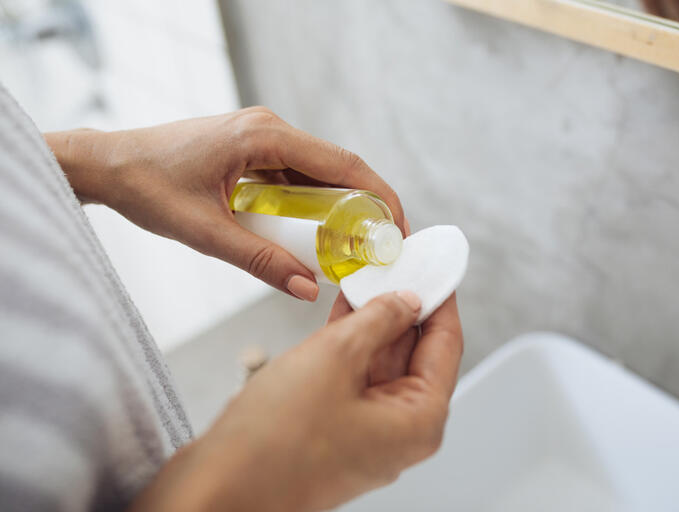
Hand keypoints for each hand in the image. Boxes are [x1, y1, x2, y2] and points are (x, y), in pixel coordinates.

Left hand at [45, 108, 405, 300]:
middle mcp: (270, 129)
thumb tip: (309, 289)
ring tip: (356, 245)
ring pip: (319, 172)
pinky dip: (314, 203)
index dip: (379, 196)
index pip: (343, 164)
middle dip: (366, 206)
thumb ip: (259, 262)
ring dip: (340, 206)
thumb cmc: (147, 187)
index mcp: (264, 136)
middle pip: (338, 167)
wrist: (108, 165)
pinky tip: (317, 233)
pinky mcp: (254, 150)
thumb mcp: (205, 232)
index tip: (398, 228)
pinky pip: (297, 175)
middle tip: (382, 246)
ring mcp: (262, 137)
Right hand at [130, 292, 462, 511]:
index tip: (434, 263)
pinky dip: (349, 342)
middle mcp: (399, 431)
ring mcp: (366, 432)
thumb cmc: (274, 442)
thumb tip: (404, 301)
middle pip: (414, 352)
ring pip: (380, 363)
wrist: (217, 488)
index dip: (439, 296)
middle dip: (404, 304)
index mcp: (419, 421)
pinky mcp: (334, 429)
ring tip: (368, 274)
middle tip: (397, 261)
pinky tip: (344, 307)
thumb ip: (378, 321)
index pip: (445, 343)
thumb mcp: (336, 357)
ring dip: (373, 320)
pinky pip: (353, 377)